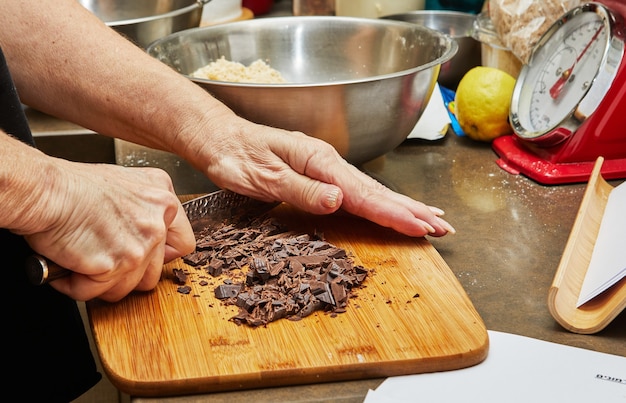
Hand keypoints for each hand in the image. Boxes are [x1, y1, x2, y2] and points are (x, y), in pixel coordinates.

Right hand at [17, 161, 194, 301]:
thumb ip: (142, 211)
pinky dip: (76, 286)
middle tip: (102, 262)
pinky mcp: (115, 265)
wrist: (43, 189)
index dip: (161, 256)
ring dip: (101, 283)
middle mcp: (157, 222)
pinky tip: (67, 265)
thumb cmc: (71, 185)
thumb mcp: (123, 186)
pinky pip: (94, 293)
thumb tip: (142, 234)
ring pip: (127, 288)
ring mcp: (139, 245)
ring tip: (81, 261)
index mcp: (163, 200)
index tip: (142, 257)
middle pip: (154, 273)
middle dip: (126, 275)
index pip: (183, 243)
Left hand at [198, 119, 454, 237]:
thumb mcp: (264, 177)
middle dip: (410, 210)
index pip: (363, 194)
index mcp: (319, 162)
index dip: (394, 213)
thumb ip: (302, 190)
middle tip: (443, 228)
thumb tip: (339, 200)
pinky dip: (379, 201)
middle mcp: (328, 163)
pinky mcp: (319, 174)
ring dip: (402, 206)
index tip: (420, 227)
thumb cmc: (237, 158)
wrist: (221, 140)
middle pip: (377, 191)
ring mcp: (325, 168)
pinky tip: (390, 206)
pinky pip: (356, 191)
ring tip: (431, 219)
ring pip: (371, 191)